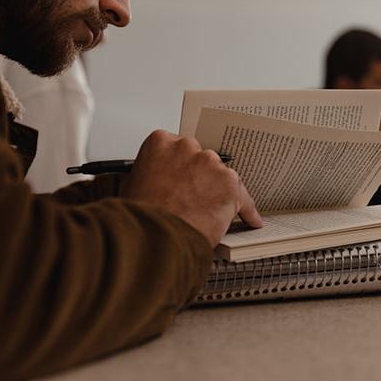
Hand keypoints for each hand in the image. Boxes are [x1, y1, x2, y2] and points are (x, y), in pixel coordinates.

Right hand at [119, 130, 262, 247]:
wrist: (153, 238)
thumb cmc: (140, 216)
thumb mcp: (131, 185)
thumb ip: (149, 173)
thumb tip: (152, 180)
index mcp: (161, 142)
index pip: (177, 149)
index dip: (179, 168)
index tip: (181, 179)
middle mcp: (188, 147)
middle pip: (201, 160)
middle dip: (199, 178)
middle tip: (192, 198)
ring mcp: (211, 164)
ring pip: (221, 176)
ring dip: (217, 192)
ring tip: (208, 213)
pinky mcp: (229, 184)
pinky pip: (243, 198)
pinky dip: (246, 211)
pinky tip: (249, 219)